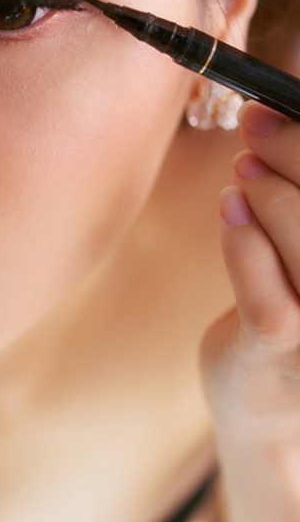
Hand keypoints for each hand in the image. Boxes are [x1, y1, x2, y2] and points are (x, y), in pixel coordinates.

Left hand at [200, 100, 299, 521]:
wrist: (273, 412)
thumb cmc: (293, 313)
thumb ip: (296, 204)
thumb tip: (271, 123)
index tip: (272, 110)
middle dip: (290, 151)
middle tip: (254, 128)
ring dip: (265, 189)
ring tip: (244, 172)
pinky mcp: (282, 349)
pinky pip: (264, 286)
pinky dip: (242, 236)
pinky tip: (228, 206)